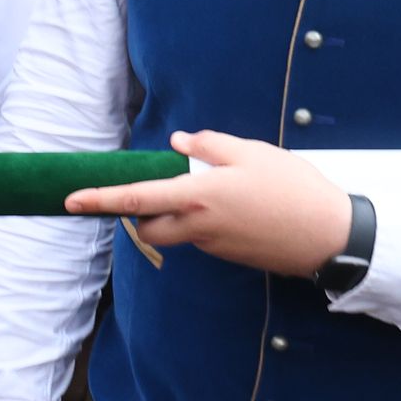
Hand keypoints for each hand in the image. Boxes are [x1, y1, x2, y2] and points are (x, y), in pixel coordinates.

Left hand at [63, 130, 352, 278]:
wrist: (330, 235)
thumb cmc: (294, 187)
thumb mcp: (252, 153)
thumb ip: (210, 146)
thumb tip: (178, 143)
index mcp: (198, 196)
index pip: (136, 199)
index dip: (100, 199)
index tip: (70, 200)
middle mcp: (199, 226)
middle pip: (148, 227)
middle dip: (141, 213)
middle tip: (161, 189)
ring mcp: (214, 246)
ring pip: (177, 233)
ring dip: (178, 215)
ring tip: (216, 191)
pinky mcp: (230, 256)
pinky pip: (203, 238)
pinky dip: (206, 222)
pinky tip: (241, 207)